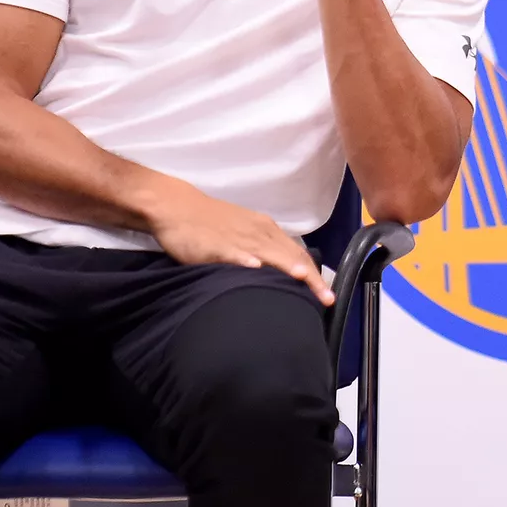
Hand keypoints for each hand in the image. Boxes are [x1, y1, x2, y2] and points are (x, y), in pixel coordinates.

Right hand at [147, 182, 334, 305]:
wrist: (178, 206)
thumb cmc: (212, 223)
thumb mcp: (245, 233)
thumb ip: (264, 250)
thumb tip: (284, 273)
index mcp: (267, 231)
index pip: (299, 254)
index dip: (315, 275)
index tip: (329, 296)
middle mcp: (259, 232)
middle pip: (291, 256)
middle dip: (311, 278)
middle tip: (326, 299)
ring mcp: (237, 237)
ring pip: (268, 252)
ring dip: (286, 266)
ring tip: (303, 279)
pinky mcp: (214, 244)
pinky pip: (232, 251)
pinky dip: (244, 259)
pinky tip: (254, 267)